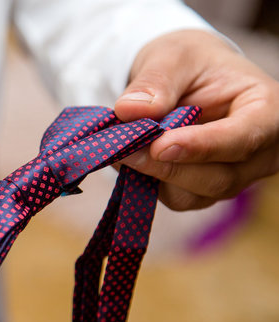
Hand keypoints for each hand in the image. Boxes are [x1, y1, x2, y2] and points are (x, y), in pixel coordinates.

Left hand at [114, 30, 278, 209]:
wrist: (185, 77)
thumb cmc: (189, 62)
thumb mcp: (173, 56)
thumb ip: (155, 81)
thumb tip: (129, 110)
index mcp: (266, 109)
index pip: (244, 138)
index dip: (201, 146)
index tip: (160, 146)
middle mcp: (259, 151)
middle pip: (219, 178)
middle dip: (167, 167)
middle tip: (125, 150)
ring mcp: (234, 176)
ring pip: (194, 195)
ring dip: (153, 177)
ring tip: (125, 149)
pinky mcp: (204, 190)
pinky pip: (176, 198)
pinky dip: (149, 182)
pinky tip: (134, 158)